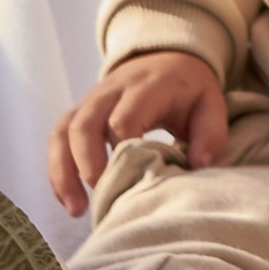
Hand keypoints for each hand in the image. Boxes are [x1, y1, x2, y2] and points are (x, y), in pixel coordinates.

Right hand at [47, 51, 230, 217]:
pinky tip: (67, 199)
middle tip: (101, 199)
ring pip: (62, 130)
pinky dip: (57, 169)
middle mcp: (111, 90)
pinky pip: (57, 137)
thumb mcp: (211, 104)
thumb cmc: (189, 90)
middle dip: (86, 165)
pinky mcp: (80, 111)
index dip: (123, 153)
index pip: (123, 118)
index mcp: (145, 87)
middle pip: (84, 123)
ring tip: (75, 210)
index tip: (132, 183)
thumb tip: (198, 165)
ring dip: (63, 171)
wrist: (168, 58)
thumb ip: (211, 133)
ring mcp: (91, 100)